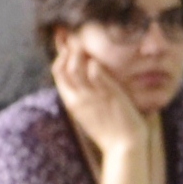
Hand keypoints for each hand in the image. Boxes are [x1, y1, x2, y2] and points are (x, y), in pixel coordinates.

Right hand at [55, 41, 153, 165]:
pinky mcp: (109, 95)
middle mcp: (79, 98)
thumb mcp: (89, 112)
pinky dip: (94, 64)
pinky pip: (97, 74)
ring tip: (85, 43)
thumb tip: (86, 78)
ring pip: (76, 67)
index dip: (60, 54)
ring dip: (78, 51)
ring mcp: (93, 96)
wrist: (124, 147)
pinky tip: (97, 60)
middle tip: (74, 35)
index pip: (58, 72)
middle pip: (62, 67)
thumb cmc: (110, 130)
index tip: (66, 41)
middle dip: (66, 48)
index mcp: (72, 102)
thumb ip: (85, 95)